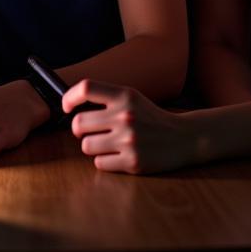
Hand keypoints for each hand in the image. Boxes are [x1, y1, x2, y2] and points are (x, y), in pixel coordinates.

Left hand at [62, 78, 195, 174]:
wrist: (184, 137)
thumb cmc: (149, 117)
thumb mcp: (131, 98)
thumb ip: (105, 98)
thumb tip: (70, 105)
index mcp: (124, 96)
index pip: (85, 88)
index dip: (69, 97)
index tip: (66, 107)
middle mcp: (125, 116)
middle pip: (78, 123)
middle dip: (79, 129)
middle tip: (90, 131)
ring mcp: (129, 140)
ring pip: (86, 146)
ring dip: (92, 146)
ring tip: (107, 143)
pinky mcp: (133, 162)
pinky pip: (99, 163)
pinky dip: (104, 161)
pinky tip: (118, 155)